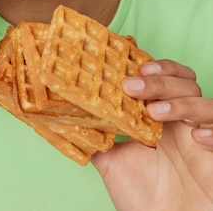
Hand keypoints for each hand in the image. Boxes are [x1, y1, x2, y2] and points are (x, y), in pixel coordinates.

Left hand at [92, 59, 212, 210]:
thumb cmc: (143, 199)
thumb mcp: (111, 162)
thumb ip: (95, 137)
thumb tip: (68, 117)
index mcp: (161, 117)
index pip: (166, 77)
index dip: (155, 68)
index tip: (133, 69)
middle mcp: (184, 123)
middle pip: (185, 83)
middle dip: (160, 81)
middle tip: (133, 88)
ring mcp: (202, 138)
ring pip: (206, 102)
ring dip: (181, 102)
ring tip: (155, 113)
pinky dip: (212, 130)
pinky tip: (196, 137)